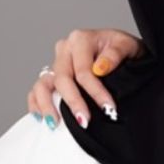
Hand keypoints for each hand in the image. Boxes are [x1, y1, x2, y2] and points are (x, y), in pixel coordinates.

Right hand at [27, 28, 143, 129]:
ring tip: (57, 123)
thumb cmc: (121, 46)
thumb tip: (100, 68)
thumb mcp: (127, 45)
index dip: (95, 91)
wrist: (119, 47)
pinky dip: (37, 103)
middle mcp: (65, 49)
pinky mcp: (52, 73)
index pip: (84, 70)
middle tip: (85, 120)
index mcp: (81, 39)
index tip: (107, 107)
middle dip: (73, 102)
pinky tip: (43, 117)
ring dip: (48, 105)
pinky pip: (38, 89)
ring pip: (43, 84)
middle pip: (62, 79)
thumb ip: (115, 54)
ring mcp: (56, 62)